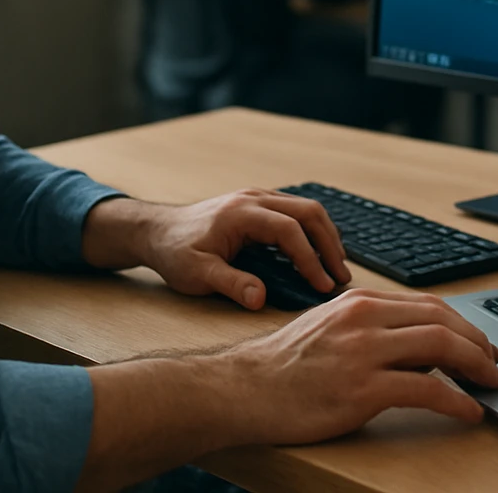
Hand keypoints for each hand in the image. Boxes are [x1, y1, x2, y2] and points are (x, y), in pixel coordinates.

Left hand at [85, 189, 352, 308]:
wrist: (156, 230)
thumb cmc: (174, 251)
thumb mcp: (197, 274)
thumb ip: (230, 285)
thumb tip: (260, 299)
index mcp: (241, 213)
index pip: (289, 231)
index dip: (310, 259)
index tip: (322, 286)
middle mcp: (254, 198)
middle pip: (308, 212)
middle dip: (330, 244)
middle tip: (341, 277)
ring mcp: (257, 198)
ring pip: (306, 209)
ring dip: (325, 236)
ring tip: (335, 268)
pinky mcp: (258, 205)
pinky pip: (295, 212)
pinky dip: (313, 232)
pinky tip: (317, 255)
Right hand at [213, 288, 497, 445]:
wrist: (241, 390)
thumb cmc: (282, 367)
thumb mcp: (329, 331)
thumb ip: (370, 332)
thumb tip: (417, 353)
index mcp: (357, 301)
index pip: (427, 305)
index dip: (462, 325)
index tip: (479, 343)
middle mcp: (363, 319)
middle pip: (441, 321)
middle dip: (477, 343)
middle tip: (493, 364)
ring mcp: (363, 353)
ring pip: (440, 347)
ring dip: (475, 367)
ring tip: (489, 384)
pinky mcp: (361, 390)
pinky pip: (426, 391)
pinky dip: (456, 401)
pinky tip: (468, 412)